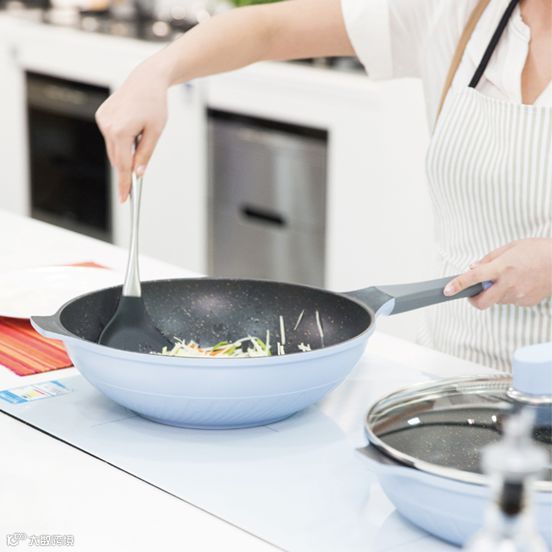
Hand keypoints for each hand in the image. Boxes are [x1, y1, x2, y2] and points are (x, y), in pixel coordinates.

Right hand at [95, 61, 168, 201]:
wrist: (146, 80)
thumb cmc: (155, 105)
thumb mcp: (155, 132)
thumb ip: (145, 155)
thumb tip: (138, 174)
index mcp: (121, 131)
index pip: (123, 165)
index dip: (125, 184)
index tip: (124, 199)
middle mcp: (107, 126)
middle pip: (117, 159)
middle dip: (126, 169)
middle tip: (133, 184)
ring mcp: (102, 120)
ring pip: (113, 149)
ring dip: (124, 152)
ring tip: (139, 137)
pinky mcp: (101, 116)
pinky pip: (110, 137)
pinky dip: (119, 140)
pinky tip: (131, 129)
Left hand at [443, 238, 551, 309]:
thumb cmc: (538, 250)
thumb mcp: (510, 247)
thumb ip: (488, 259)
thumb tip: (472, 267)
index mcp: (502, 268)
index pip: (474, 278)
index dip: (458, 284)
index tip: (447, 290)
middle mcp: (509, 284)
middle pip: (482, 302)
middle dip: (474, 299)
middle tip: (474, 291)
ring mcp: (518, 296)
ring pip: (496, 300)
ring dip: (494, 293)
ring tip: (508, 277)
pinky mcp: (526, 302)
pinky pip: (510, 300)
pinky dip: (508, 293)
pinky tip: (519, 282)